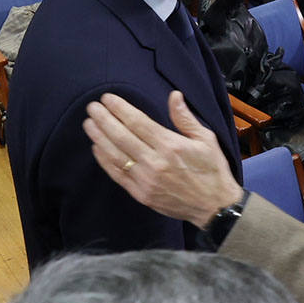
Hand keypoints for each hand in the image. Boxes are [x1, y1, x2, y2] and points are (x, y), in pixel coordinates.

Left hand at [84, 90, 242, 227]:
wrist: (214, 207)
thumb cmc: (212, 170)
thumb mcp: (206, 140)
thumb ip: (186, 118)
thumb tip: (174, 95)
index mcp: (171, 146)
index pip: (138, 122)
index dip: (120, 109)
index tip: (107, 98)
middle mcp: (155, 162)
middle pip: (121, 136)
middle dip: (104, 119)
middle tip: (91, 107)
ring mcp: (145, 180)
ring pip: (114, 155)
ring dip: (99, 137)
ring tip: (88, 124)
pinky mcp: (141, 194)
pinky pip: (116, 174)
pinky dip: (104, 160)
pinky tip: (96, 148)